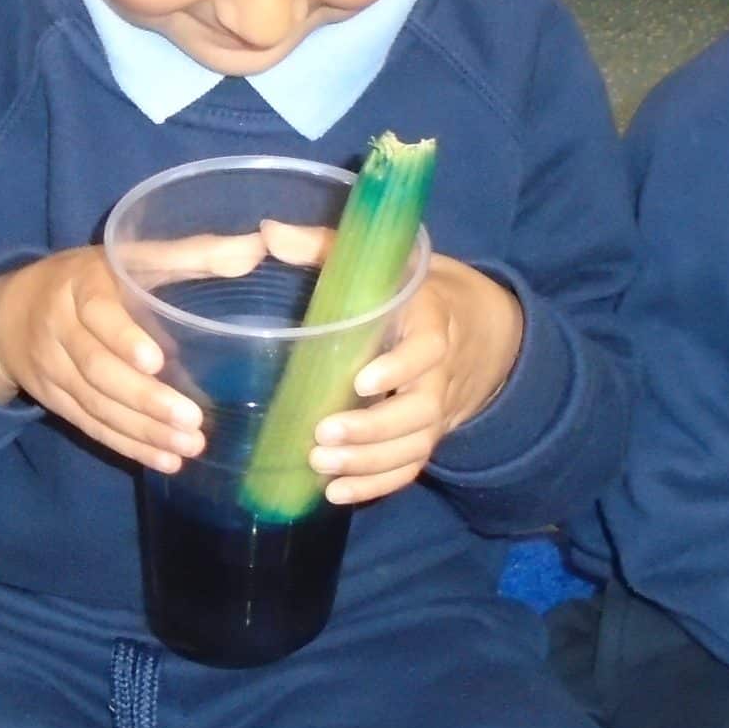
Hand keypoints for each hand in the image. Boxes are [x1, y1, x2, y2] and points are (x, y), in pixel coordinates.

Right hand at [0, 241, 249, 471]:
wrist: (8, 315)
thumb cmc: (88, 279)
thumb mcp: (127, 256)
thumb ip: (189, 254)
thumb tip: (256, 249)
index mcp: (79, 285)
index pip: (96, 313)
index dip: (122, 338)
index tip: (157, 360)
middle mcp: (59, 328)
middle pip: (98, 370)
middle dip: (145, 399)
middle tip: (193, 421)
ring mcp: (54, 370)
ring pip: (96, 405)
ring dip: (144, 431)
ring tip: (189, 446)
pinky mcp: (56, 402)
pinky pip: (92, 427)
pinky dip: (130, 447)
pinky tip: (165, 461)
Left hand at [301, 241, 524, 504]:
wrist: (460, 323)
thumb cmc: (397, 289)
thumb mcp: (370, 261)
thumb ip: (322, 247)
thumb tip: (268, 233)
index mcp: (428, 322)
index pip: (428, 349)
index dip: (400, 367)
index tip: (362, 380)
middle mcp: (438, 372)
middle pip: (419, 411)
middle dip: (373, 428)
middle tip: (322, 434)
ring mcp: (433, 409)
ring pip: (414, 445)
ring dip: (369, 461)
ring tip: (320, 466)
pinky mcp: (422, 435)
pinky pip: (409, 467)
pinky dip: (376, 485)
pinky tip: (336, 494)